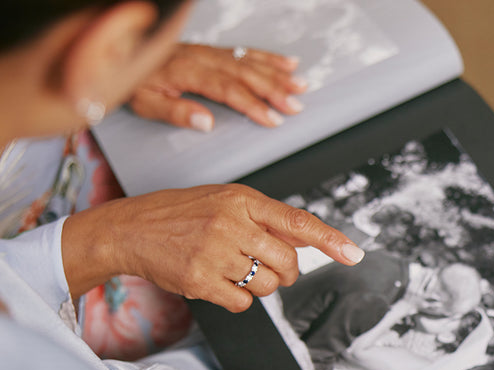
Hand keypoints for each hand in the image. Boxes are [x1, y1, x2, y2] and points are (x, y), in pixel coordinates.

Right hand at [62, 184, 364, 310]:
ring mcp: (215, 251)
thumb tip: (311, 238)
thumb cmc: (180, 214)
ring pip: (267, 286)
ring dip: (259, 286)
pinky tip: (217, 282)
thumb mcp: (226, 202)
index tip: (354, 254)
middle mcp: (231, 223)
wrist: (128, 229)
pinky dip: (237, 299)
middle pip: (287, 263)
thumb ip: (268, 220)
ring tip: (233, 269)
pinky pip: (243, 303)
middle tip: (267, 267)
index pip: (298, 222)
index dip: (330, 240)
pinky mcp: (200, 279)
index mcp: (243, 200)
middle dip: (285, 273)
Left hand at [128, 43, 306, 129]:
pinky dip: (268, 57)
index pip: (228, 90)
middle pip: (245, 74)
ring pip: (250, 61)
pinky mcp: (214, 50)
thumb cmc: (133, 79)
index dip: (253, 105)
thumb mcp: (145, 102)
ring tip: (300, 85)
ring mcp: (211, 52)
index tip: (272, 119)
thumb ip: (175, 112)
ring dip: (277, 74)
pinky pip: (245, 51)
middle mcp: (203, 58)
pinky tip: (287, 62)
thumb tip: (205, 122)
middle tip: (295, 106)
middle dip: (274, 90)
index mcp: (188, 72)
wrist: (122, 50)